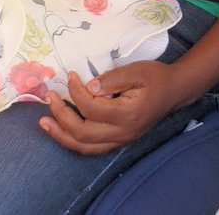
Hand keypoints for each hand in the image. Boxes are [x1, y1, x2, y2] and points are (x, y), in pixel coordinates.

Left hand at [39, 61, 180, 154]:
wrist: (174, 91)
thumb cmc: (155, 77)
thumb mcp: (136, 70)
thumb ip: (112, 79)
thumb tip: (88, 86)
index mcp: (127, 114)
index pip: (91, 107)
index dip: (76, 91)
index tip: (70, 75)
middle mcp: (122, 132)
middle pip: (83, 132)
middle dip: (61, 116)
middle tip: (49, 97)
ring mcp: (121, 140)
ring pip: (85, 146)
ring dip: (62, 135)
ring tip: (44, 123)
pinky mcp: (119, 140)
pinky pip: (93, 148)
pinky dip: (74, 142)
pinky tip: (62, 132)